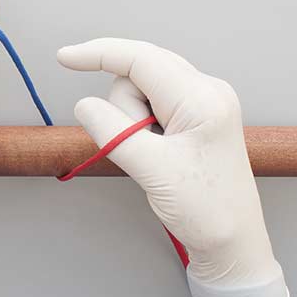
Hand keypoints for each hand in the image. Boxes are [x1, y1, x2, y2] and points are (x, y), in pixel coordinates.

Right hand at [57, 38, 287, 296]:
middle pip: (140, 74)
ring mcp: (202, 104)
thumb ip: (113, 132)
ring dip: (133, 121)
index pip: (141, 59)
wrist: (233, 242)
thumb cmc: (204, 210)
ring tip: (154, 157)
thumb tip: (83, 104)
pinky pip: (152, 107)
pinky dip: (140, 125)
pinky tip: (156, 151)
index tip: (64, 58)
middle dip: (124, 106)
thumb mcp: (153, 170)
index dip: (99, 53)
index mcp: (202, 98)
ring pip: (142, 91)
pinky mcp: (194, 119)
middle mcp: (205, 91)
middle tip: (139, 148)